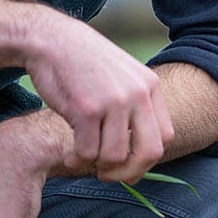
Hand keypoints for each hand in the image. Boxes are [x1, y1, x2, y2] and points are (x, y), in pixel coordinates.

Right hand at [19, 6, 172, 182]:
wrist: (52, 40)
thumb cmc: (85, 65)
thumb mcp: (124, 77)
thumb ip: (137, 105)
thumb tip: (142, 150)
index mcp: (151, 87)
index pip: (166, 137)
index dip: (147, 159)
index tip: (128, 166)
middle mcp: (138, 95)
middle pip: (149, 152)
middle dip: (129, 173)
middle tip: (109, 177)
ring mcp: (113, 102)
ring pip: (114, 156)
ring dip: (96, 165)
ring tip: (82, 159)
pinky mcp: (86, 109)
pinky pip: (88, 151)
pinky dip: (78, 160)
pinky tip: (70, 155)